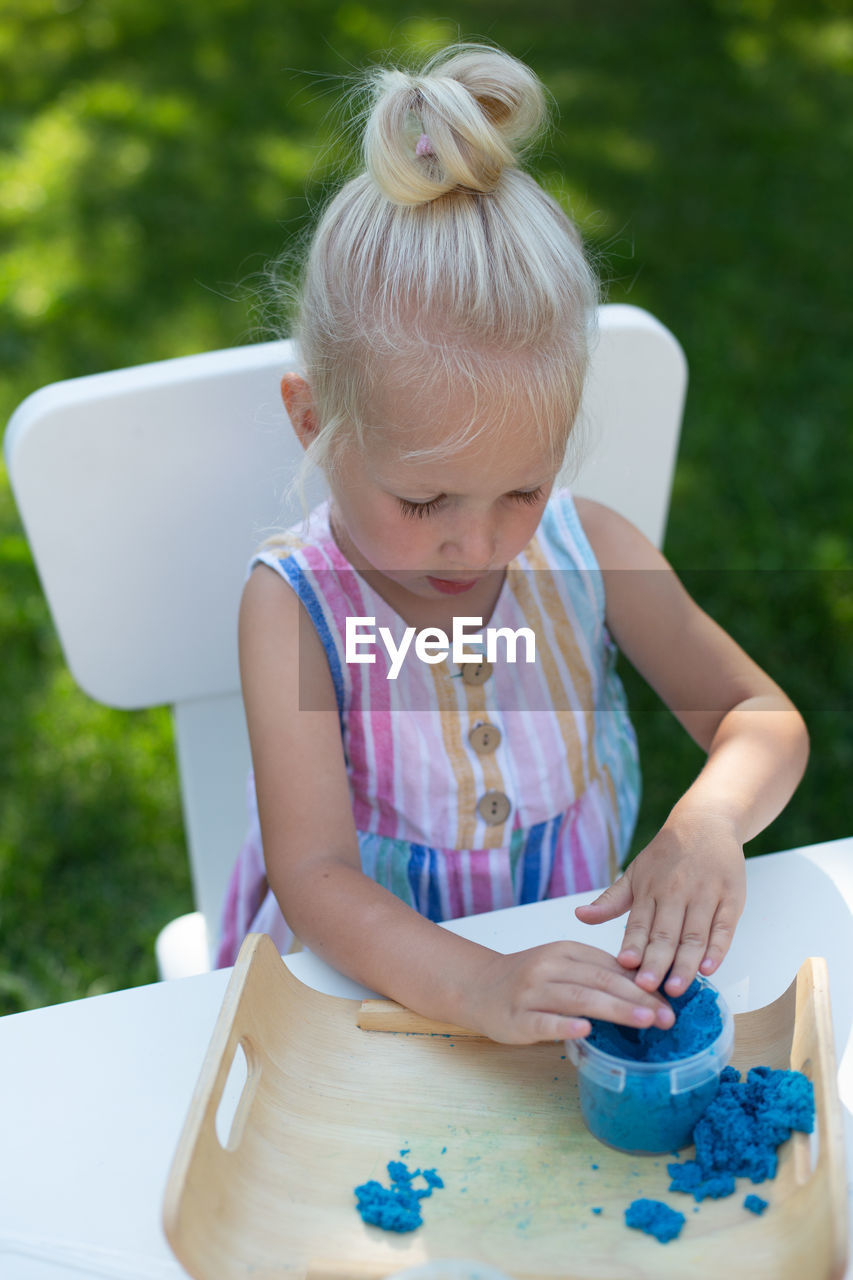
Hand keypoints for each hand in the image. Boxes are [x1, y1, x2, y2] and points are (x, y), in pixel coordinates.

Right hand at [465, 940, 676, 1044]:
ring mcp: (531, 991)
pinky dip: (565, 1026)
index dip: (643, 983)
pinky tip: (585, 1032)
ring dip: (615, 1009)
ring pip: (579, 999)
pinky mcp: (517, 1017)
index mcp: (566, 951)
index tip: (671, 1001)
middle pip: (600, 980)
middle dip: (638, 998)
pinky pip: (544, 1021)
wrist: (478, 986)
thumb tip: (648, 992)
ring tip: (644, 1021)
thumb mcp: (562, 966)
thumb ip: (596, 974)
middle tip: (668, 1016)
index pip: (611, 966)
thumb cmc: (530, 979)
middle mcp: (549, 966)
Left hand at [574, 808, 745, 996]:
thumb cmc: (667, 855)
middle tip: (647, 988)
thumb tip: (579, 916)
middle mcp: (676, 893)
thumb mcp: (634, 873)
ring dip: (685, 964)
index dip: (632, 945)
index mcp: (649, 889)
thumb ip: (610, 901)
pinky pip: (724, 928)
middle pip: (665, 934)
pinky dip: (718, 949)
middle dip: (656, 962)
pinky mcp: (730, 898)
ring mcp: (705, 895)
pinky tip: (709, 969)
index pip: (639, 923)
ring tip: (675, 988)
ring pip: (694, 935)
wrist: (706, 822)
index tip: (624, 966)